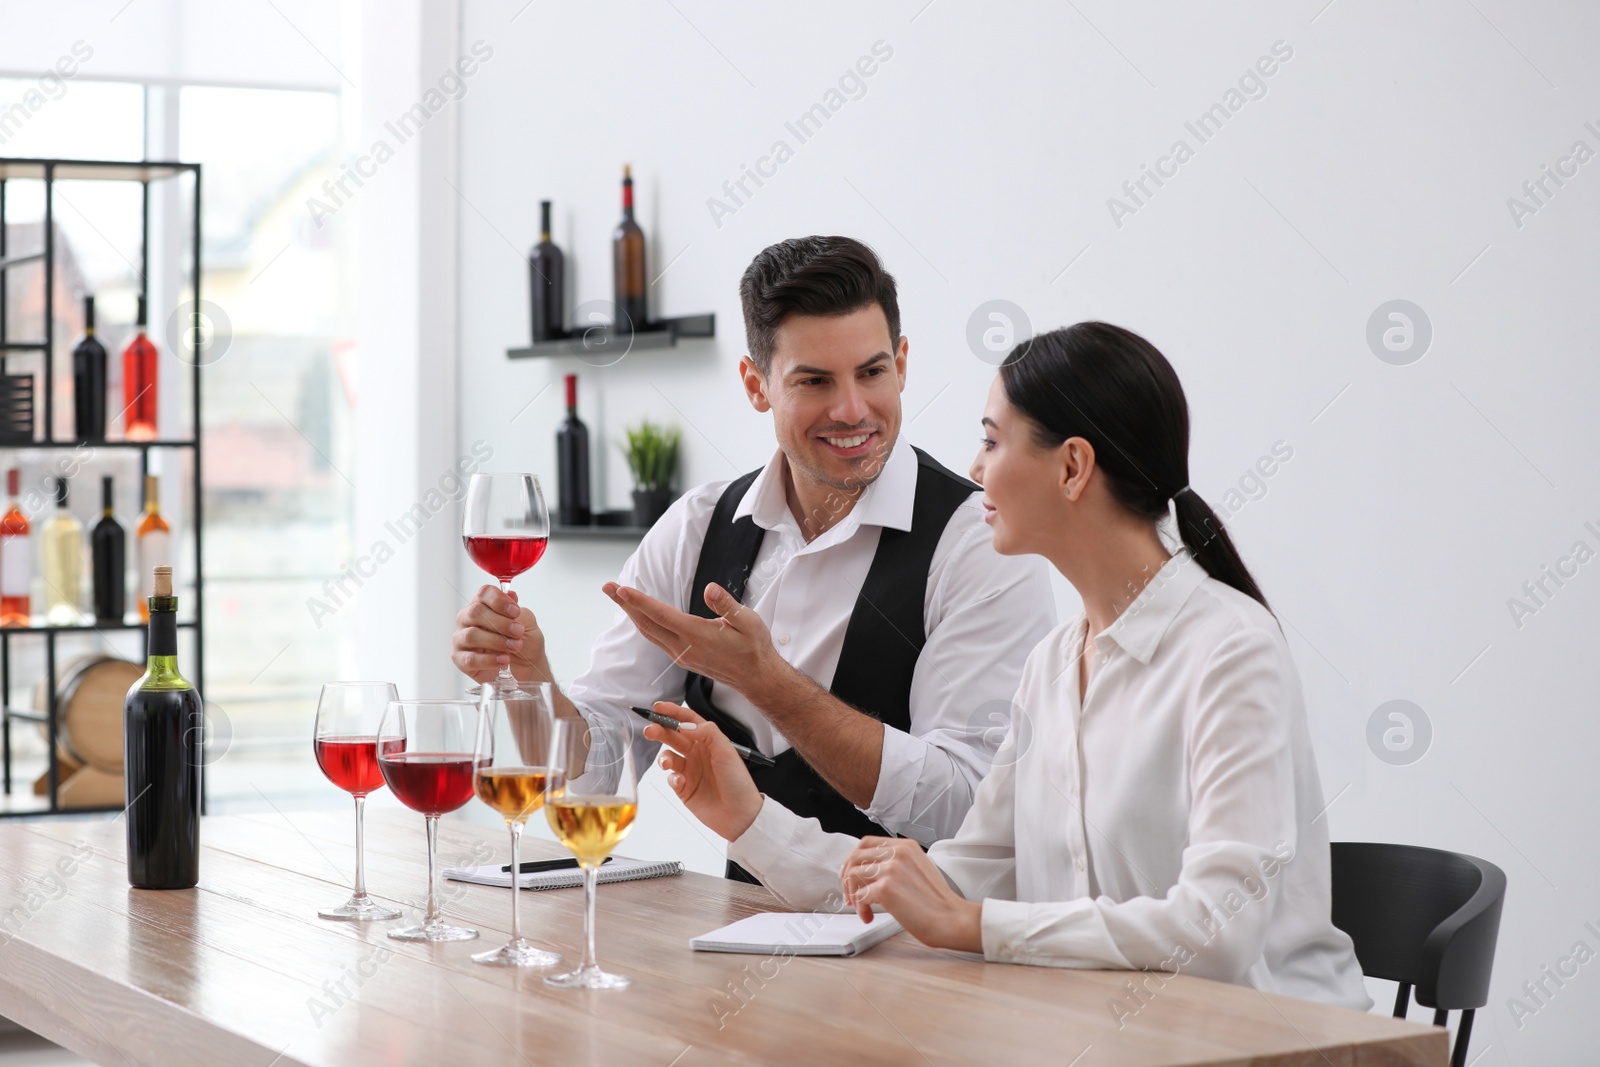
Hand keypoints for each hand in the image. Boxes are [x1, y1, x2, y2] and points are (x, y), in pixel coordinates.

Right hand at [451, 585, 546, 683]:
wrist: (525, 667)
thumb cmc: (523, 641)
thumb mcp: (527, 622)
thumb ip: (518, 610)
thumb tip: (510, 595)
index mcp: (482, 604)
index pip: (483, 593)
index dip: (499, 600)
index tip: (516, 612)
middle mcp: (467, 619)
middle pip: (475, 612)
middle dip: (500, 623)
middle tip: (519, 632)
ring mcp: (461, 639)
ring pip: (471, 636)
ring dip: (496, 641)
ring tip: (514, 647)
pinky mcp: (460, 659)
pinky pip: (470, 659)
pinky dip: (489, 660)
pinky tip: (504, 660)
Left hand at [603, 581, 786, 698]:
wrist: (756, 677)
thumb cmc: (754, 647)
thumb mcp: (748, 621)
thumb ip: (726, 605)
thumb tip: (710, 589)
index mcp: (697, 636)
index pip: (661, 615)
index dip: (639, 601)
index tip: (621, 589)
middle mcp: (684, 647)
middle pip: (646, 623)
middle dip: (625, 604)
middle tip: (607, 586)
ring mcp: (681, 655)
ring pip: (649, 632)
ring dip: (631, 613)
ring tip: (618, 596)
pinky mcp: (683, 658)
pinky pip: (656, 639)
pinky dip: (644, 624)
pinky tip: (640, 615)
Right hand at [643, 701, 763, 841]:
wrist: (740, 816)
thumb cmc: (738, 783)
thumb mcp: (726, 751)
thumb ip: (706, 733)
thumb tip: (684, 724)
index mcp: (709, 742)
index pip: (688, 721)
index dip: (673, 712)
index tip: (658, 708)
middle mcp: (698, 754)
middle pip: (674, 737)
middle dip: (660, 731)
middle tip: (650, 729)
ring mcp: (690, 771)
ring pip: (668, 757)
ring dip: (663, 757)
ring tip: (666, 763)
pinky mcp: (684, 789)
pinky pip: (671, 778)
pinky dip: (671, 778)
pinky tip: (680, 782)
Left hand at [840, 837, 982, 951]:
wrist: (952, 918)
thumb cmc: (938, 901)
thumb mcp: (918, 869)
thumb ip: (897, 864)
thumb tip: (871, 873)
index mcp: (906, 846)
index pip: (867, 843)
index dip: (854, 859)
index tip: (850, 873)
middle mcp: (898, 853)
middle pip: (856, 856)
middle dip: (847, 877)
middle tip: (850, 894)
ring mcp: (891, 869)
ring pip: (854, 875)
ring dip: (853, 895)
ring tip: (863, 909)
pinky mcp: (886, 888)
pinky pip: (860, 895)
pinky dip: (861, 908)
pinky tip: (870, 916)